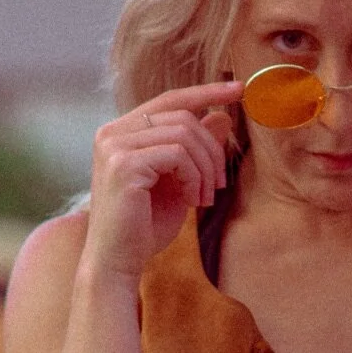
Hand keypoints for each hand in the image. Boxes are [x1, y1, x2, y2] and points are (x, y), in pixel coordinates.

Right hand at [83, 82, 240, 280]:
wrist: (118, 262)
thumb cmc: (145, 226)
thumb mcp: (179, 181)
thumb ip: (195, 147)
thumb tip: (222, 115)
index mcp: (121, 132)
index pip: (170, 100)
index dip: (207, 92)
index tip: (240, 90)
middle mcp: (112, 132)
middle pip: (183, 117)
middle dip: (212, 150)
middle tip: (219, 185)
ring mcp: (114, 146)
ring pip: (184, 134)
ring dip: (206, 168)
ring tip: (205, 197)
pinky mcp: (123, 165)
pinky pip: (178, 155)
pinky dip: (195, 178)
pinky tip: (192, 200)